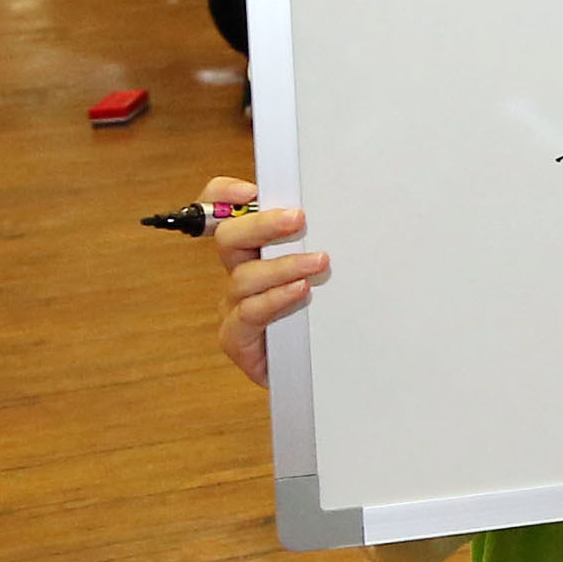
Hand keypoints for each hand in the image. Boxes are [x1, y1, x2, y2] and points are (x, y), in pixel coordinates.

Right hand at [201, 176, 321, 387]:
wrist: (318, 371)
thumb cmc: (321, 317)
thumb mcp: (324, 271)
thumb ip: (317, 240)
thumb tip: (341, 207)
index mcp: (253, 250)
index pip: (221, 212)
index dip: (223, 196)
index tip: (252, 190)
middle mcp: (239, 274)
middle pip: (229, 238)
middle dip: (262, 225)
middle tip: (297, 219)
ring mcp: (235, 306)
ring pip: (243, 277)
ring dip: (283, 265)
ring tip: (319, 262)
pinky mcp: (238, 339)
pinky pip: (249, 313)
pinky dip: (275, 299)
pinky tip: (300, 292)